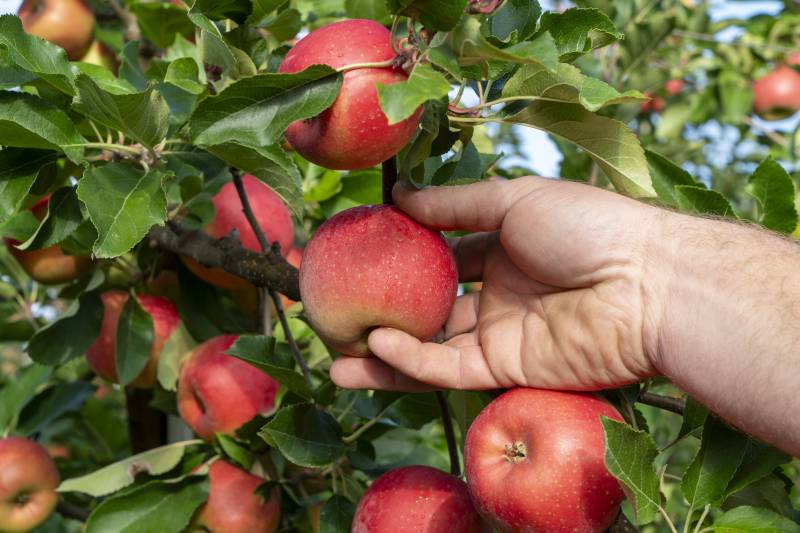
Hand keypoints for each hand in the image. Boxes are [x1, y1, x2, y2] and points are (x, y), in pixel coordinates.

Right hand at [330, 176, 668, 391]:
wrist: (648, 283)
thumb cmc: (588, 227)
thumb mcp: (514, 199)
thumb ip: (454, 205)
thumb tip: (399, 197)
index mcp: (503, 249)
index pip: (442, 258)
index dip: (402, 259)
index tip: (359, 257)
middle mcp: (497, 295)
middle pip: (429, 310)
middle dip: (383, 315)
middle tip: (336, 318)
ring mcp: (500, 334)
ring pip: (430, 348)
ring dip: (382, 354)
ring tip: (333, 357)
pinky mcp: (506, 369)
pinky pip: (448, 368)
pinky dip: (411, 361)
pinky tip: (377, 346)